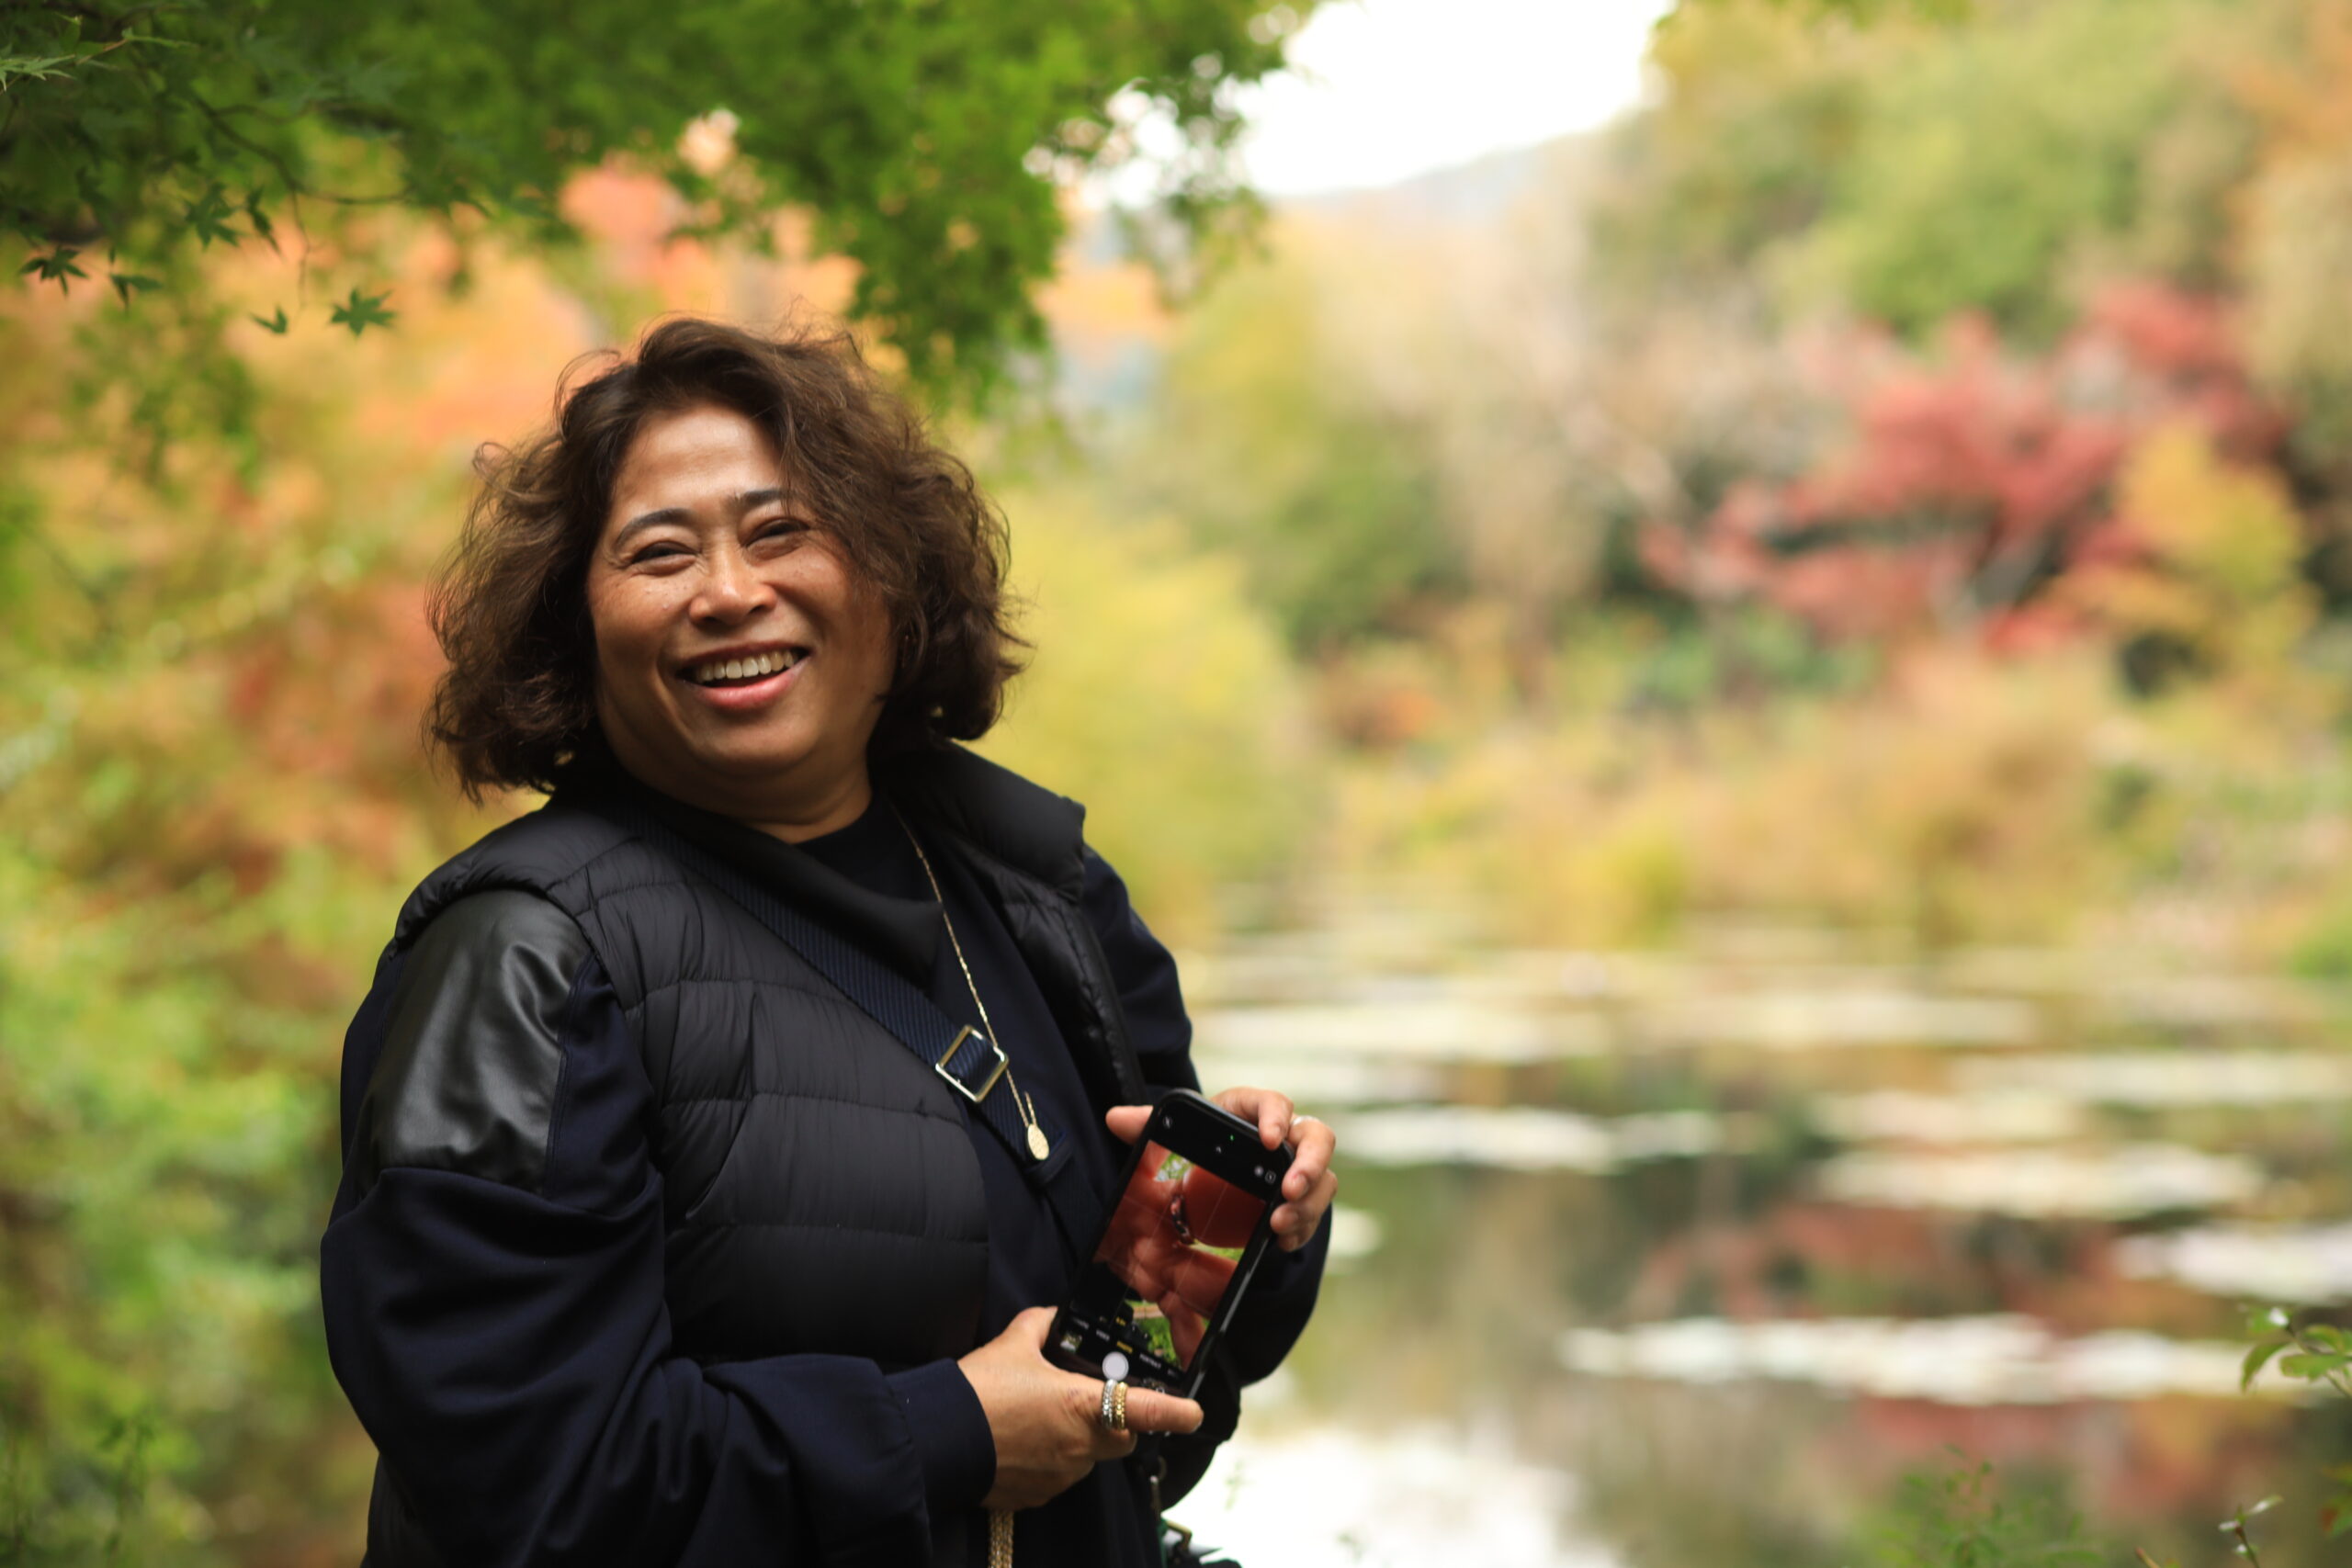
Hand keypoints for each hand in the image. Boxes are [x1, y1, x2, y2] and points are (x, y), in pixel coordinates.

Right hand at [958, 1306, 1202, 1510]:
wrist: (938, 1439)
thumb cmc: (978, 1391)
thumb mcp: (1011, 1344)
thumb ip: (1040, 1325)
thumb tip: (1052, 1317)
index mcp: (1082, 1405)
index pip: (1143, 1411)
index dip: (1175, 1412)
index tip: (1195, 1411)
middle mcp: (1080, 1446)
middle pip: (1122, 1439)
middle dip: (1117, 1422)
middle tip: (1091, 1401)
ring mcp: (1061, 1476)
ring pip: (1089, 1458)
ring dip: (1079, 1441)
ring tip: (1039, 1419)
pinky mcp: (1039, 1496)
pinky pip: (1059, 1476)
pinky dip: (1050, 1461)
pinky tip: (1022, 1443)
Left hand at [1104, 1087, 1338, 1252]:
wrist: (1216, 1178)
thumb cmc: (1204, 1145)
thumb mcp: (1175, 1136)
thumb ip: (1149, 1124)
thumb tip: (1115, 1118)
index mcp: (1253, 1112)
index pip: (1274, 1103)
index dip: (1277, 1117)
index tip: (1269, 1140)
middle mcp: (1286, 1138)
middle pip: (1319, 1138)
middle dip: (1309, 1164)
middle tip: (1290, 1188)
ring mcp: (1298, 1171)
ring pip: (1322, 1181)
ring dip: (1305, 1204)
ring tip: (1277, 1224)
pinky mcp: (1300, 1202)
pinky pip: (1311, 1214)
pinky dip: (1299, 1228)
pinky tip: (1281, 1241)